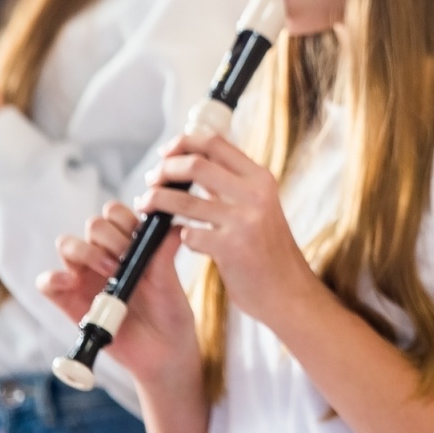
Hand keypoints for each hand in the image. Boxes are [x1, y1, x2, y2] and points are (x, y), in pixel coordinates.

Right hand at [38, 201, 198, 380]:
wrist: (163, 353)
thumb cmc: (170, 313)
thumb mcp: (171, 283)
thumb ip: (165, 254)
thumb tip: (172, 225)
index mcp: (130, 244)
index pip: (116, 213)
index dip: (125, 218)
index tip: (139, 237)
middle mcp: (105, 255)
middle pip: (94, 224)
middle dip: (109, 236)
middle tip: (125, 258)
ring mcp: (85, 277)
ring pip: (67, 244)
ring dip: (86, 251)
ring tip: (109, 270)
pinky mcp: (69, 301)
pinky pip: (47, 282)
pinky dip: (53, 277)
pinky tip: (70, 281)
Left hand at [136, 133, 320, 327]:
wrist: (288, 290)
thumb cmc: (266, 248)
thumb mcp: (259, 205)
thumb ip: (230, 183)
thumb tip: (191, 160)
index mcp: (260, 178)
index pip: (214, 143)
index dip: (183, 143)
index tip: (165, 154)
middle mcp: (254, 194)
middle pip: (195, 164)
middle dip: (164, 170)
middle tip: (151, 181)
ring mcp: (243, 221)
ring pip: (183, 199)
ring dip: (156, 200)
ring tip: (146, 206)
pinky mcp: (231, 248)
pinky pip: (188, 234)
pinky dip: (178, 235)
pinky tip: (179, 239)